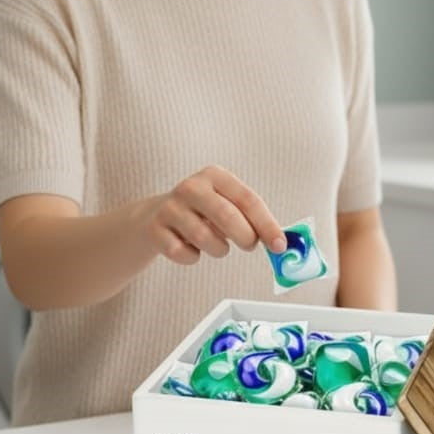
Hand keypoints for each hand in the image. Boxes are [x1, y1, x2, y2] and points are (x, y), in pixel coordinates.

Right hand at [142, 167, 286, 264]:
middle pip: (227, 216)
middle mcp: (191, 187)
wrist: (153, 218)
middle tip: (250, 246)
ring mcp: (170, 207)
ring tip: (216, 244)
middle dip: (245, 237)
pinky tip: (190, 248)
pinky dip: (193, 258)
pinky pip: (183, 253)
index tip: (280, 246)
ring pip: (205, 238)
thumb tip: (280, 242)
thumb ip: (252, 220)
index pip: (248, 199)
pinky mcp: (155, 229)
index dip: (267, 224)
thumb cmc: (202, 213)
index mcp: (215, 176)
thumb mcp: (225, 205)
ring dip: (218, 249)